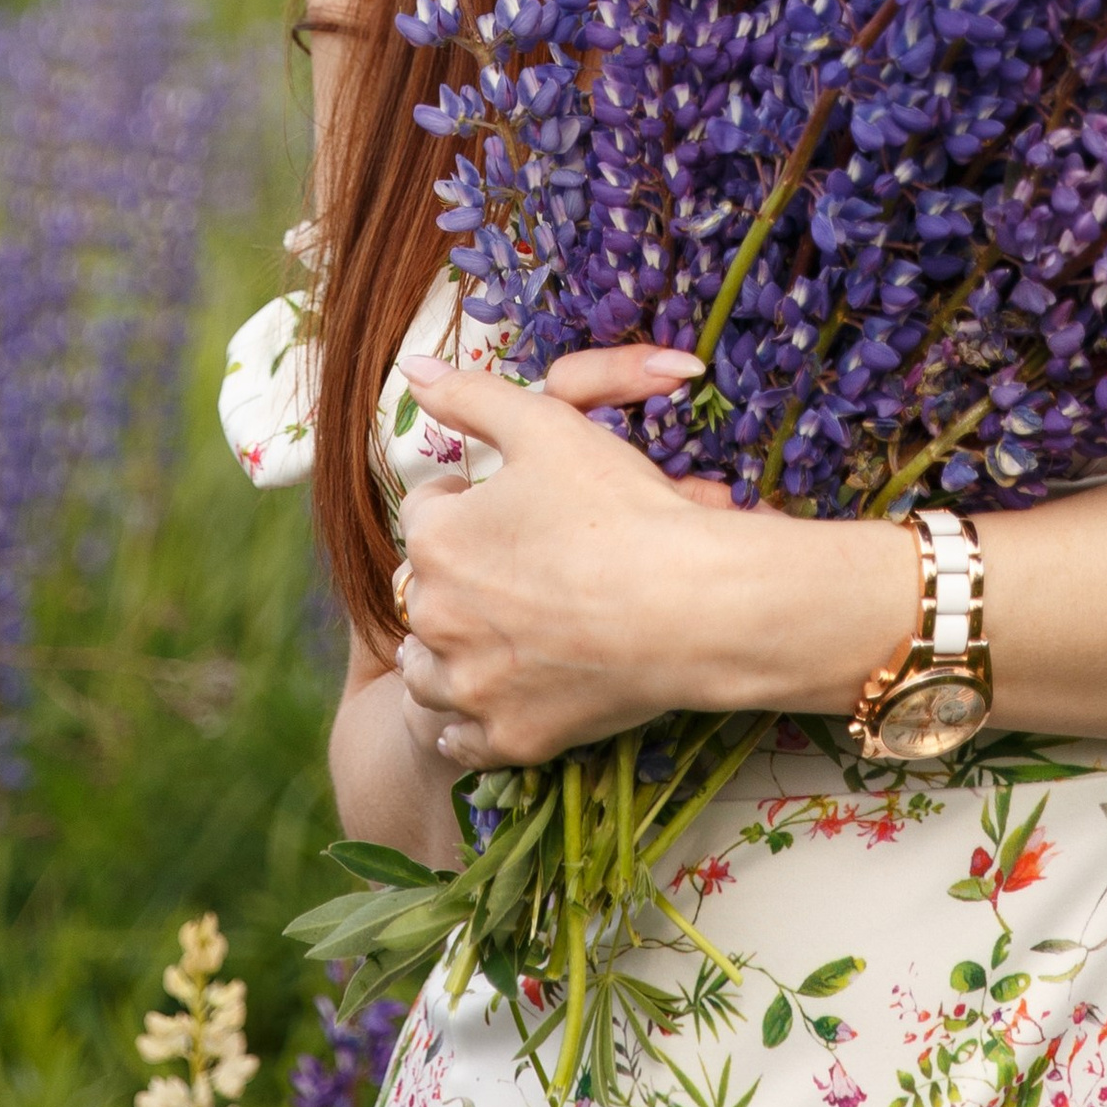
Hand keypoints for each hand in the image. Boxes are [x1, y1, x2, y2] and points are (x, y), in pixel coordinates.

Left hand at [387, 346, 745, 772]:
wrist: (693, 605)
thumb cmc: (623, 508)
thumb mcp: (548, 425)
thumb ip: (473, 395)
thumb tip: (413, 369)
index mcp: (436, 539)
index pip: (428, 514)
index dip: (471, 505)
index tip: (516, 510)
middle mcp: (435, 617)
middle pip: (422, 594)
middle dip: (456, 581)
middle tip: (521, 571)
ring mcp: (470, 685)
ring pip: (428, 671)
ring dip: (449, 652)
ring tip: (502, 632)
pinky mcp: (508, 737)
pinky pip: (459, 736)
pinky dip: (470, 718)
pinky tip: (501, 693)